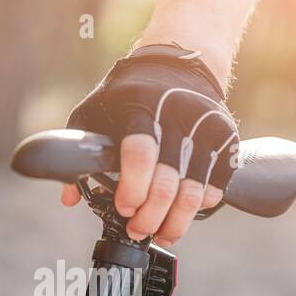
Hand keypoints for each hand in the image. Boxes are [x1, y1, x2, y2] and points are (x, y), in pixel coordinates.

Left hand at [61, 43, 238, 245]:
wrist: (181, 62)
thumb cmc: (130, 91)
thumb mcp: (95, 108)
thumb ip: (80, 149)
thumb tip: (69, 198)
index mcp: (140, 105)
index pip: (140, 153)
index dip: (132, 188)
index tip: (124, 208)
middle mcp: (178, 115)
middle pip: (167, 181)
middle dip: (150, 216)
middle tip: (137, 229)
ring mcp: (206, 128)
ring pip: (194, 192)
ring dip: (175, 222)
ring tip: (160, 234)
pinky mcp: (226, 141)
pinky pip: (214, 187)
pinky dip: (198, 208)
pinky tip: (180, 214)